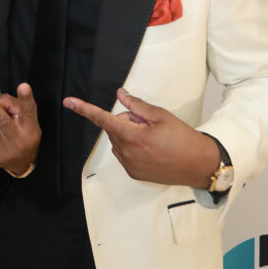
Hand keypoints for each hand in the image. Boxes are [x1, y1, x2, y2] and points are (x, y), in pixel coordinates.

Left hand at [0, 83, 40, 174]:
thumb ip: (15, 105)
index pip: (29, 110)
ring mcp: (5, 149)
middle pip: (2, 119)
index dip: (26, 98)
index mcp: (30, 127)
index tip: (23, 86)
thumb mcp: (28, 119)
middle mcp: (18, 139)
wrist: (22, 163)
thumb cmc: (25, 134)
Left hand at [64, 87, 219, 187]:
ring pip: (119, 140)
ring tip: (154, 138)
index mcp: (132, 136)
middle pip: (114, 127)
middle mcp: (126, 152)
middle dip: (127, 121)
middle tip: (149, 124)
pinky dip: (133, 148)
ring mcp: (129, 165)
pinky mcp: (133, 174)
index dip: (84, 109)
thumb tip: (121, 94)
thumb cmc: (183, 139)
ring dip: (129, 134)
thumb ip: (137, 105)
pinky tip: (152, 150)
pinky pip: (124, 154)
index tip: (68, 102)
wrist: (199, 165)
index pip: (103, 119)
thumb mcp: (161, 116)